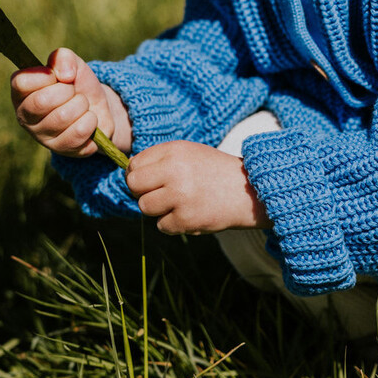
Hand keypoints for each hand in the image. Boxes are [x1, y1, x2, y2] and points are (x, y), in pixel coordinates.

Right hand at [11, 47, 131, 157]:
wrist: (98, 108)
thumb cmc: (77, 84)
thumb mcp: (71, 63)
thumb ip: (63, 57)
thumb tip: (65, 74)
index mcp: (21, 93)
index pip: (21, 83)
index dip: (45, 75)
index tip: (58, 76)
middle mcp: (25, 116)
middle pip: (41, 101)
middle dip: (67, 90)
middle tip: (72, 91)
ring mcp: (41, 137)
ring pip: (63, 117)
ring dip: (81, 105)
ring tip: (82, 105)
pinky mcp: (61, 151)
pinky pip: (78, 133)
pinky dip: (90, 121)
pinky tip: (88, 120)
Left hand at [125, 140, 270, 233]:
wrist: (248, 192)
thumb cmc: (213, 171)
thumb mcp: (188, 153)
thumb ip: (159, 159)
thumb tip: (128, 173)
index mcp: (174, 151)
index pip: (134, 165)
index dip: (138, 174)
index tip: (151, 179)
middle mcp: (175, 171)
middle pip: (133, 185)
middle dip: (142, 191)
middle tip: (159, 193)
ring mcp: (180, 196)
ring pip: (145, 207)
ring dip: (157, 209)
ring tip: (178, 203)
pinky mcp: (186, 219)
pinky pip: (162, 226)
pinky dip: (172, 223)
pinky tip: (190, 214)